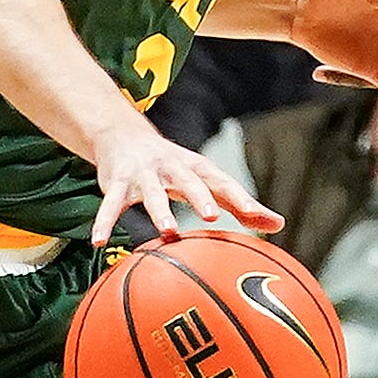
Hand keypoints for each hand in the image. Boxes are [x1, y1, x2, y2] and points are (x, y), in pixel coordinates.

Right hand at [88, 118, 282, 246]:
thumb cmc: (176, 167)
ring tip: (166, 231)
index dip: (239, 197)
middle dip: (199, 196)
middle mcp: (172, 167)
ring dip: (158, 210)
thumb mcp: (207, 180)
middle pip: (188, 181)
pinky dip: (104, 221)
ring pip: (151, 192)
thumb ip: (240, 205)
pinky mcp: (117, 181)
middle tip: (211, 215)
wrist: (124, 135)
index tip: (256, 215)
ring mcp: (143, 173)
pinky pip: (109, 204)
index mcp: (198, 168)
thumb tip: (278, 225)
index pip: (222, 182)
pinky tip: (99, 242)